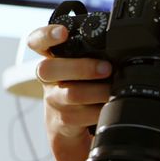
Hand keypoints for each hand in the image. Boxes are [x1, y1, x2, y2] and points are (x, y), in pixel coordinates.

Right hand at [27, 24, 112, 140]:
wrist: (68, 129)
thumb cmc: (80, 89)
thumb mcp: (82, 69)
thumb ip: (92, 56)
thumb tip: (121, 44)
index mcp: (52, 59)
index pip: (38, 42)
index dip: (46, 35)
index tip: (62, 32)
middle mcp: (48, 79)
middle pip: (48, 69)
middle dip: (81, 67)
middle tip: (106, 68)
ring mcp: (53, 101)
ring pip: (71, 94)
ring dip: (97, 91)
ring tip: (113, 90)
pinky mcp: (62, 122)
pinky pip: (82, 116)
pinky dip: (100, 111)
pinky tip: (109, 107)